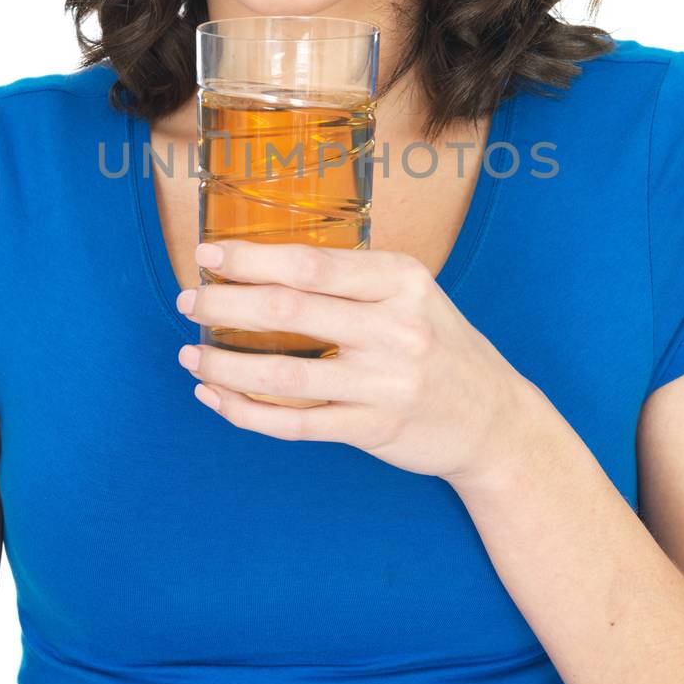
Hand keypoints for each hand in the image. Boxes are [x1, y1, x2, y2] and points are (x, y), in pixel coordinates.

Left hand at [174, 238, 536, 489]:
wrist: (493, 419)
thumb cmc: (438, 345)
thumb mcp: (413, 295)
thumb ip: (353, 280)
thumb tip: (263, 264)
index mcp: (402, 281)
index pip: (311, 263)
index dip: (250, 259)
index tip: (207, 254)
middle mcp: (396, 328)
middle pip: (289, 310)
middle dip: (225, 304)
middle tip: (189, 301)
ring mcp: (385, 383)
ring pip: (283, 374)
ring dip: (224, 364)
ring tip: (191, 354)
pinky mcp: (373, 429)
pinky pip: (294, 424)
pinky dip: (245, 411)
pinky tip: (216, 397)